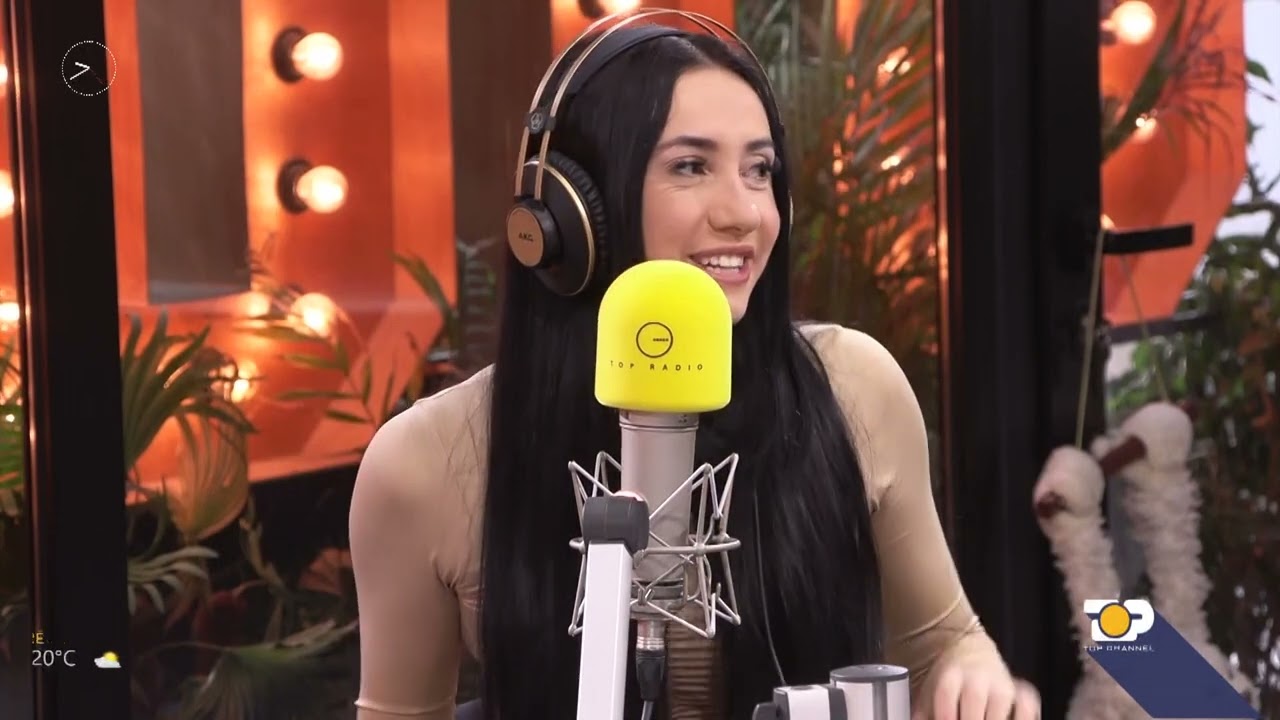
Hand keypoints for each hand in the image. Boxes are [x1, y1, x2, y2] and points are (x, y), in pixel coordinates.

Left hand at [913, 662, 1039, 719]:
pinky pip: (1028, 708)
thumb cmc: (948, 682)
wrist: (970, 652)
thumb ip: (922, 714)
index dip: (944, 714)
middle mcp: (978, 679)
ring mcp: (1002, 686)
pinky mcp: (1022, 693)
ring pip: (1000, 709)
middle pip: (973, 705)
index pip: (946, 694)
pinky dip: (1023, 717)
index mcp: (950, 676)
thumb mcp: (928, 693)